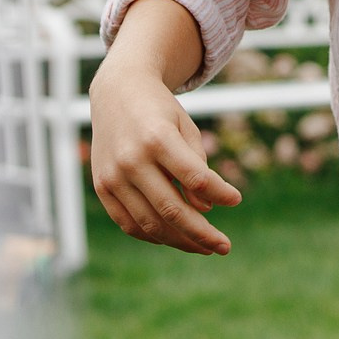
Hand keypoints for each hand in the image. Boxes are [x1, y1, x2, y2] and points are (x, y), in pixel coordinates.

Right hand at [87, 58, 241, 254]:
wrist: (117, 92)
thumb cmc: (160, 112)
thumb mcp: (186, 128)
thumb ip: (197, 167)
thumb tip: (204, 211)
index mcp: (157, 138)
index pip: (196, 178)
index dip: (220, 193)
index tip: (236, 199)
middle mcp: (132, 159)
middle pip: (172, 208)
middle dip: (202, 233)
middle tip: (224, 247)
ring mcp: (113, 176)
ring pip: (150, 223)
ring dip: (180, 241)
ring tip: (203, 246)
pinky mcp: (102, 188)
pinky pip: (129, 223)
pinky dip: (154, 235)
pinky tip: (175, 237)